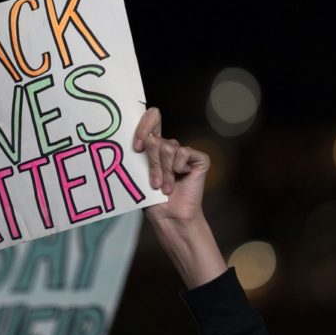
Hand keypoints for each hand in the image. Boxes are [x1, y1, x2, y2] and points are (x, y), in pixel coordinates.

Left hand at [133, 107, 210, 228]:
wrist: (169, 216)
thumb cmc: (152, 199)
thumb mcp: (139, 173)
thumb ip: (140, 153)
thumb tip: (137, 138)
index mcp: (154, 147)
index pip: (151, 119)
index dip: (143, 127)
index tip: (137, 148)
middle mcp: (170, 146)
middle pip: (155, 139)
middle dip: (152, 164)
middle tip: (154, 183)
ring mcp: (184, 152)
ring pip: (168, 148)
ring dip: (164, 171)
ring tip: (165, 187)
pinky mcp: (199, 158)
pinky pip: (183, 153)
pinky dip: (179, 168)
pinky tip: (181, 178)